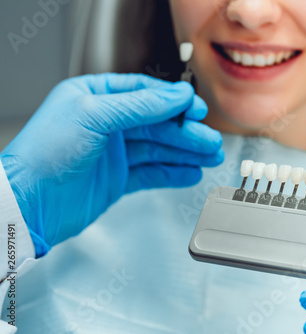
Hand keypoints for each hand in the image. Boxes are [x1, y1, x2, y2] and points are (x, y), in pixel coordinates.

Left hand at [0, 73, 223, 256]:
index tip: (196, 109)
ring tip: (210, 156)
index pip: (144, 94)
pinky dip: (172, 173)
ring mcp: (113, 153)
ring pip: (158, 149)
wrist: (30, 204)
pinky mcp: (117, 179)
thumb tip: (176, 96)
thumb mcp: (94, 115)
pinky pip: (151, 172)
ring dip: (186, 152)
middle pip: (157, 124)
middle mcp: (106, 123)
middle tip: (210, 140)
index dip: (173, 102)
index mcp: (95, 97)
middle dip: (186, 132)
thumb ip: (140, 106)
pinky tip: (190, 173)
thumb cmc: (46, 154)